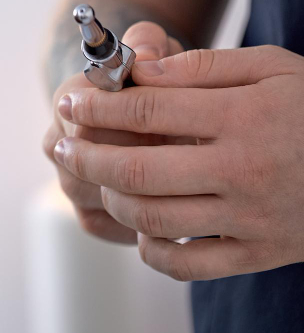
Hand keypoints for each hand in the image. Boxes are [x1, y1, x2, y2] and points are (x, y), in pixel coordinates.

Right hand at [43, 21, 183, 243]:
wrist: (133, 105)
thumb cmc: (148, 74)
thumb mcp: (152, 47)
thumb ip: (148, 43)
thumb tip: (145, 56)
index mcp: (69, 102)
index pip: (86, 123)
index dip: (132, 130)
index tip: (174, 126)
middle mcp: (58, 144)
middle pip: (85, 169)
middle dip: (137, 168)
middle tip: (183, 161)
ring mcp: (69, 181)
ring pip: (94, 200)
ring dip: (138, 196)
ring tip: (181, 186)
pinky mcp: (86, 212)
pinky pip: (105, 225)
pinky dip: (137, 221)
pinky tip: (172, 208)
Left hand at [53, 44, 303, 280]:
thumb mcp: (272, 67)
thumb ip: (203, 68)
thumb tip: (142, 71)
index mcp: (242, 118)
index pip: (146, 112)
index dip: (96, 107)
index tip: (69, 101)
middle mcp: (242, 171)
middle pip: (137, 172)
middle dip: (85, 157)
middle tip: (60, 145)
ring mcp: (251, 218)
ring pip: (154, 219)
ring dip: (110, 199)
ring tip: (94, 180)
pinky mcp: (260, 253)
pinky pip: (189, 264)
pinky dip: (152, 250)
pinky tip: (140, 226)